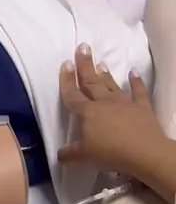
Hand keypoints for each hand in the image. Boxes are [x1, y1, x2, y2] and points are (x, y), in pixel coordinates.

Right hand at [59, 44, 168, 176]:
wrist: (144, 152)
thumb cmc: (110, 153)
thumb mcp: (85, 156)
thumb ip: (70, 153)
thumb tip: (59, 154)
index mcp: (87, 112)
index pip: (72, 94)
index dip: (67, 80)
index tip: (65, 63)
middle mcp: (104, 102)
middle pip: (91, 82)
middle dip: (85, 65)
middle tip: (82, 47)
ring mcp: (124, 103)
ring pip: (111, 85)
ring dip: (105, 74)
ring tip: (100, 62)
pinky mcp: (142, 107)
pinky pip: (138, 91)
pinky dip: (136, 81)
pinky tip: (133, 72)